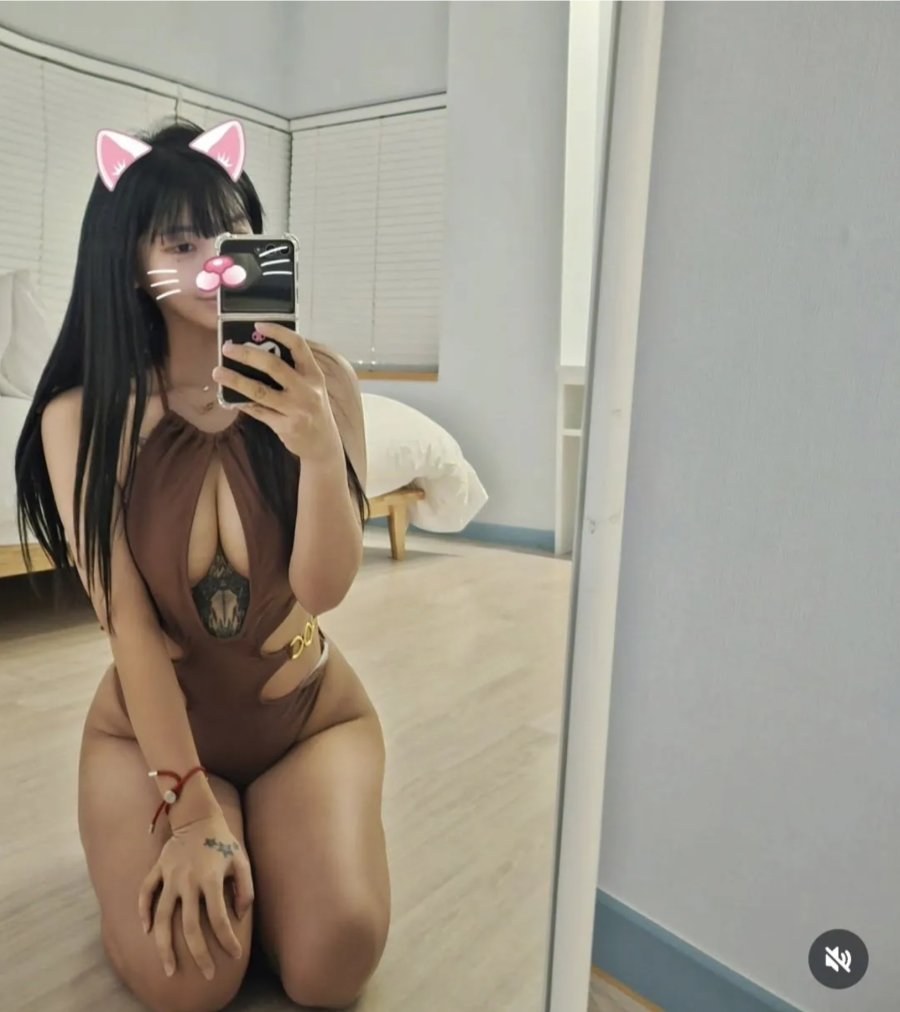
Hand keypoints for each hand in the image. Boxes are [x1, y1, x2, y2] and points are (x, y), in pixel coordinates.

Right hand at [137, 811, 253, 980]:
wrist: (198, 815)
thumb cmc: (223, 841)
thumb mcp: (241, 860)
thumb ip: (245, 888)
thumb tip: (239, 917)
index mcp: (212, 879)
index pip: (219, 919)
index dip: (227, 940)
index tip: (234, 955)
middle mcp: (189, 881)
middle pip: (189, 927)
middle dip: (199, 954)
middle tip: (207, 974)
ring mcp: (170, 876)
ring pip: (162, 918)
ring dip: (164, 946)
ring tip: (169, 969)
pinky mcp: (157, 869)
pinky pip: (145, 893)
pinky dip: (143, 912)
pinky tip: (146, 932)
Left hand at [213, 322, 343, 461]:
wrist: (323, 443)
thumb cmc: (313, 409)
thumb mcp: (311, 386)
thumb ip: (292, 371)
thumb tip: (256, 351)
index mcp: (314, 374)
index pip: (298, 345)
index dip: (278, 332)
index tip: (257, 325)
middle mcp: (307, 390)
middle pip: (274, 366)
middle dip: (247, 354)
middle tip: (228, 348)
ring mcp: (296, 409)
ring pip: (260, 391)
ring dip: (235, 380)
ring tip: (217, 372)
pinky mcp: (285, 426)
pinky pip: (258, 411)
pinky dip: (241, 402)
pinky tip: (228, 396)